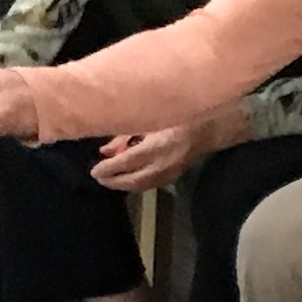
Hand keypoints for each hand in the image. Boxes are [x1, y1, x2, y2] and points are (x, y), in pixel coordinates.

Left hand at [90, 103, 242, 193]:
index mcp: (157, 144)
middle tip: (98, 177)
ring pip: (141, 186)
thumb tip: (105, 150)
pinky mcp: (174, 176)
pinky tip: (127, 179)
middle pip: (132, 180)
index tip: (94, 170)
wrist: (207, 126)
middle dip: (113, 181)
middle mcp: (163, 162)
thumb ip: (126, 135)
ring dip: (123, 185)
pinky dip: (135, 184)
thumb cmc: (174, 116)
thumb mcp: (148, 120)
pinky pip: (150, 184)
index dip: (108, 168)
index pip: (127, 162)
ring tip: (108, 180)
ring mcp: (170, 172)